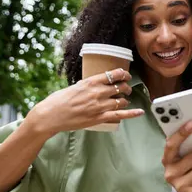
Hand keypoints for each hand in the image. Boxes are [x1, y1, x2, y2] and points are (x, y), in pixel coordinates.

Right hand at [27, 68, 143, 136]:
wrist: (51, 116)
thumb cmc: (59, 100)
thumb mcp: (75, 86)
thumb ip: (88, 86)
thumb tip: (98, 85)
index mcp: (90, 82)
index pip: (114, 74)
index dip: (124, 74)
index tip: (126, 75)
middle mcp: (97, 93)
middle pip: (120, 87)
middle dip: (126, 87)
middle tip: (126, 89)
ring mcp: (99, 106)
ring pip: (121, 101)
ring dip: (125, 100)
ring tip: (124, 100)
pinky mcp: (99, 118)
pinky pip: (120, 115)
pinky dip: (132, 113)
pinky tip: (140, 112)